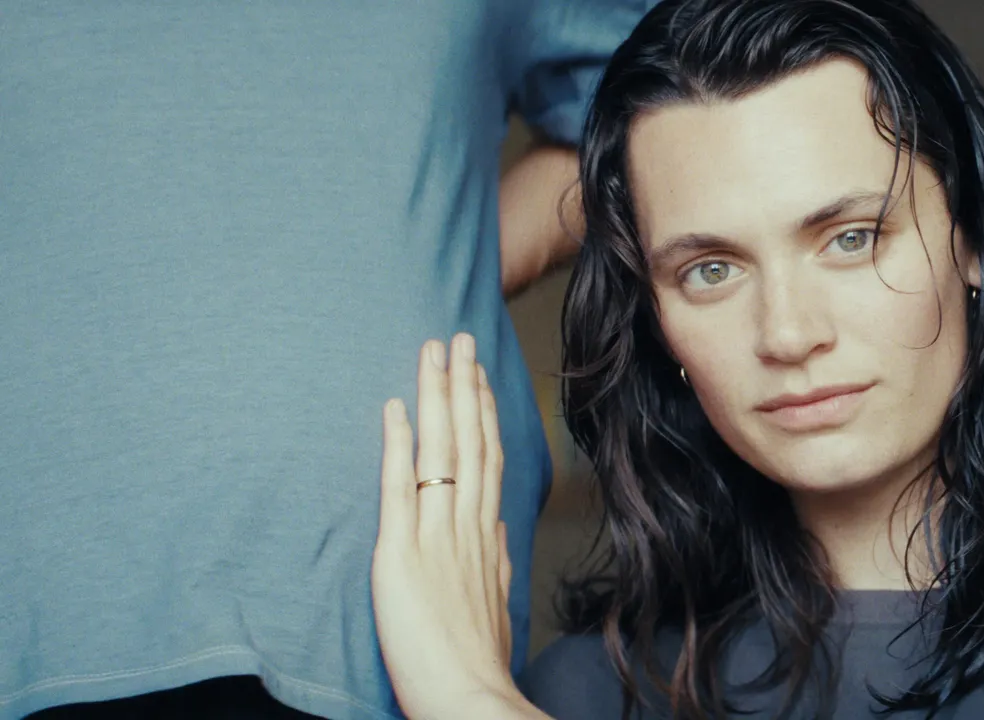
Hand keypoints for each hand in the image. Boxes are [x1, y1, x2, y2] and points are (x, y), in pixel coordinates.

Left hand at [371, 333, 536, 719]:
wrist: (470, 699)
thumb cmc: (479, 664)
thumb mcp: (497, 606)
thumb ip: (495, 563)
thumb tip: (499, 529)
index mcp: (485, 538)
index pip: (488, 462)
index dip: (483, 415)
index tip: (480, 378)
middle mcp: (465, 527)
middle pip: (469, 442)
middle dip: (464, 386)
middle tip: (460, 338)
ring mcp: (435, 536)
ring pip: (442, 452)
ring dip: (439, 397)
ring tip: (435, 351)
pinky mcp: (400, 554)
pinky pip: (399, 488)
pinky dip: (398, 445)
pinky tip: (397, 407)